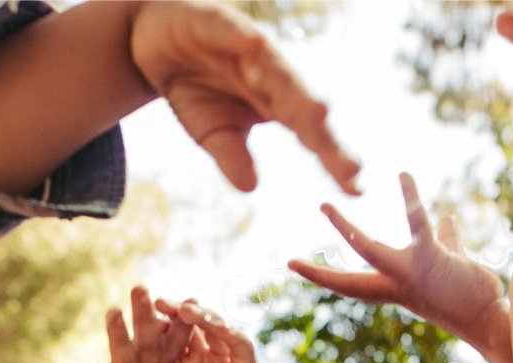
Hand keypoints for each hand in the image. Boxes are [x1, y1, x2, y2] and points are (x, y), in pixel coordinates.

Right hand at [130, 1, 360, 193]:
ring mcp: (251, 49)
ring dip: (297, 91)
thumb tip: (251, 188)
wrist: (157, 40)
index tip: (355, 189)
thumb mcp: (210, 131)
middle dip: (327, 136)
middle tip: (350, 166)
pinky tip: (258, 51)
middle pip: (304, 107)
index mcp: (276, 106)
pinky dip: (248, 43)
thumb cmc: (195, 87)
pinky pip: (237, 34)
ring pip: (279, 71)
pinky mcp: (223, 23)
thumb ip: (232, 155)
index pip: (311, 136)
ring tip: (318, 113)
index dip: (333, 160)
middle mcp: (273, 78)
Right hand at [165, 302, 256, 362]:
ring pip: (192, 330)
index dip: (229, 333)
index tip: (214, 326)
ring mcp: (202, 360)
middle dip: (200, 316)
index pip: (241, 345)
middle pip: (216, 329)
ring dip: (177, 315)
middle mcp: (224, 360)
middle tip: (181, 308)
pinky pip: (173, 343)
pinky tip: (147, 323)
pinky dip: (162, 332)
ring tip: (158, 304)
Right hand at [287, 174, 512, 362]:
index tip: (294, 265)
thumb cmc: (472, 294)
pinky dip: (409, 197)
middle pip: (349, 278)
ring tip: (324, 207)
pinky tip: (403, 175)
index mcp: (395, 287)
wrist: (491, 317)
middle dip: (318, 271)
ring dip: (343, 230)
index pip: (352, 283)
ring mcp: (409, 274)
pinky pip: (415, 222)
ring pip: (368, 250)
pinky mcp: (431, 258)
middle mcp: (396, 285)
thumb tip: (445, 219)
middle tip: (288, 260)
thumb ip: (445, 241)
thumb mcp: (452, 263)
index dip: (322, 275)